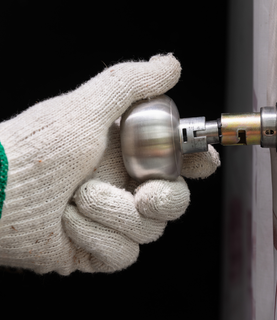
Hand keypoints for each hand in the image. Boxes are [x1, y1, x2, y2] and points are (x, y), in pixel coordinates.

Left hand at [0, 54, 219, 274]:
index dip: (195, 162)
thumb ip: (131, 84)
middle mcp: (121, 186)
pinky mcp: (95, 251)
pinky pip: (124, 254)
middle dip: (166, 199)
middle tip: (146, 195)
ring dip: (114, 214)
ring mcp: (109, 221)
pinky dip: (97, 238)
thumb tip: (170, 64)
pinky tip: (69, 224)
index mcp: (124, 153)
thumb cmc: (32, 149)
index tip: (202, 162)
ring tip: (78, 198)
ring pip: (151, 230)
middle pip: (175, 200)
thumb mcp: (83, 109)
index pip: (176, 158)